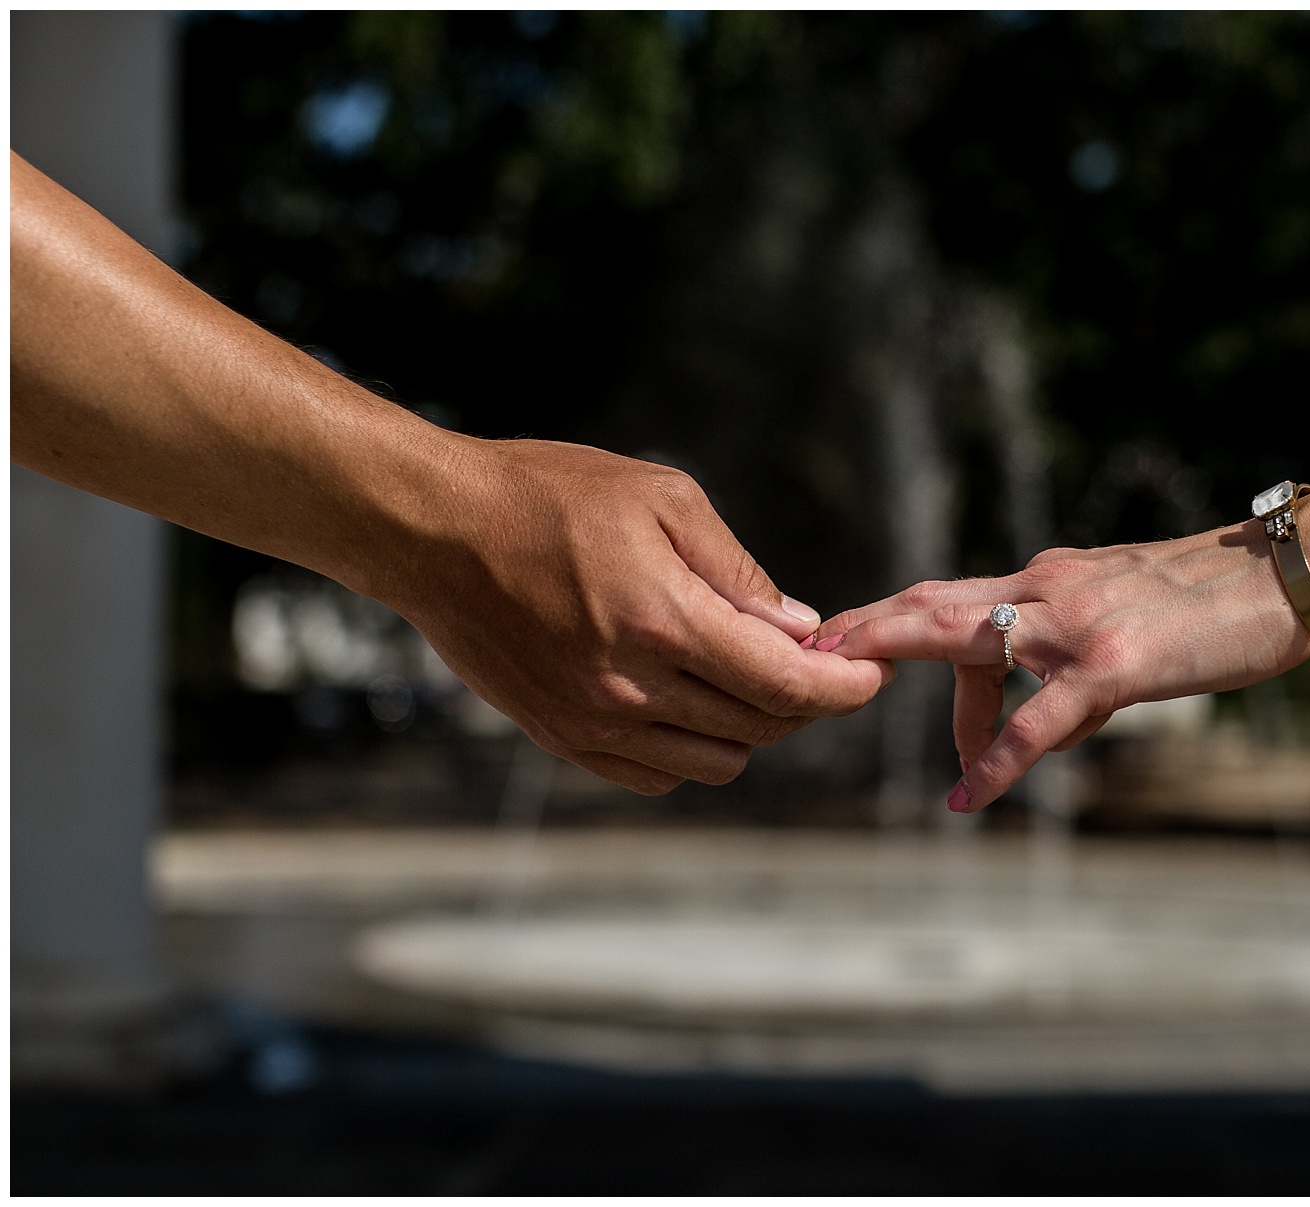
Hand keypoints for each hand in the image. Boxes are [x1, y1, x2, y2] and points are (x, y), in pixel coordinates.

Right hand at [382, 439, 892, 793]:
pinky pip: (657, 773)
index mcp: (664, 621)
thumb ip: (740, 574)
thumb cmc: (548, 496)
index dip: (846, 687)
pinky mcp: (561, 738)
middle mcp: (631, 687)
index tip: (871, 672)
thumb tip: (801, 630)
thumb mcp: (661, 499)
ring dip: (750, 726)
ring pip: (716, 761)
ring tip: (743, 673)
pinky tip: (686, 699)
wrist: (432, 531)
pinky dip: (691, 748)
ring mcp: (592, 722)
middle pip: (761, 728)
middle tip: (812, 660)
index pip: (787, 686)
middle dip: (804, 699)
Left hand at [815, 522, 1309, 811]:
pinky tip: (970, 797)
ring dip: (893, 658)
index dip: (890, 616)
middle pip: (933, 601)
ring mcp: (1077, 623)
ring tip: (836, 688)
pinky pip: (1040, 720)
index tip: (839, 641)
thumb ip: (1074, 664)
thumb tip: (1046, 728)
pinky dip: (998, 759)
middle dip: (864, 626)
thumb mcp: (1128, 621)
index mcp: (1051, 576)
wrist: (1289, 574)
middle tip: (804, 653)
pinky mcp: (1113, 664)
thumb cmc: (1215, 604)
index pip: (953, 596)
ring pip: (962, 638)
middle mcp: (1049, 587)